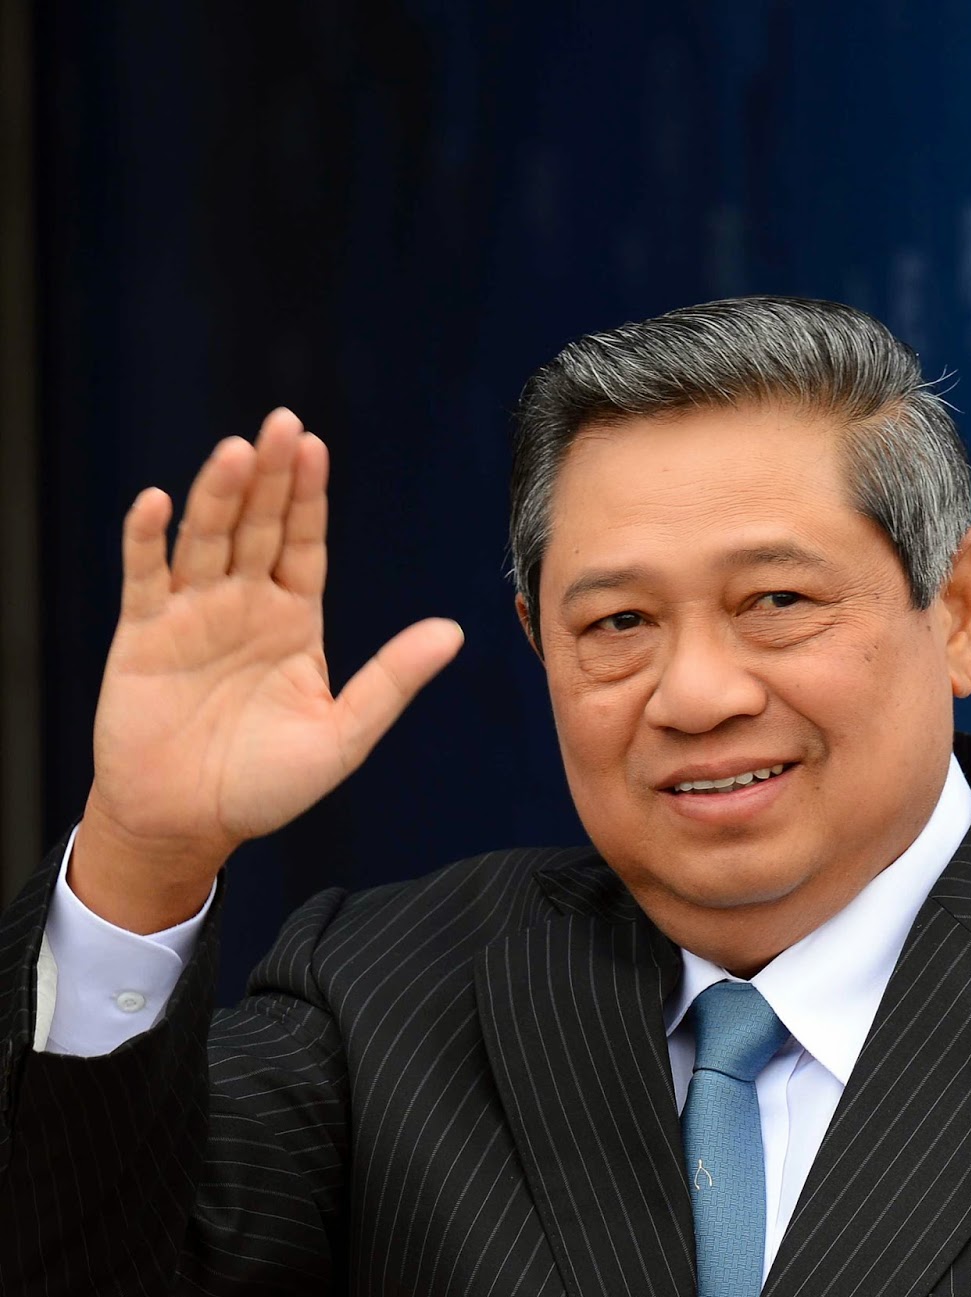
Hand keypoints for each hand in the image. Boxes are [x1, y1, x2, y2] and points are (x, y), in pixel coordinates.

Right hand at [71, 408, 463, 930]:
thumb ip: (392, 680)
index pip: (304, 542)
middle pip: (257, 525)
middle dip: (270, 476)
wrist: (191, 825)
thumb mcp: (343, 735)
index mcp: (293, 619)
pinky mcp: (141, 636)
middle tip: (282, 423)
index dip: (309, 496)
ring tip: (236, 452)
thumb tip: (454, 631)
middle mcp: (242, 604)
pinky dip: (146, 541)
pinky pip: (144, 578)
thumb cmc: (266, 785)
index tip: (315, 446)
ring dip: (216, 495)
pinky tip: (157, 503)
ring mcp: (190, 615)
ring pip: (204, 540)